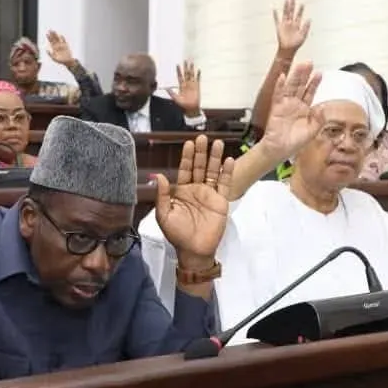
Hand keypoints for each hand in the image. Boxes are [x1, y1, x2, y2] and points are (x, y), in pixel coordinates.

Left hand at [46, 30, 74, 66]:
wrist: (67, 61)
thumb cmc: (60, 61)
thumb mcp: (54, 58)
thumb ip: (50, 54)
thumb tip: (46, 50)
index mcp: (54, 48)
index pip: (50, 41)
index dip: (48, 37)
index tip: (46, 34)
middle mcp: (57, 45)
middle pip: (54, 38)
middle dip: (51, 34)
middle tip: (49, 30)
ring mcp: (61, 45)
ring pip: (58, 38)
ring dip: (56, 34)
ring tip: (53, 31)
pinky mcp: (66, 45)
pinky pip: (64, 40)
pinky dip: (62, 38)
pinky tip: (60, 35)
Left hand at [155, 136, 234, 262]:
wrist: (194, 250)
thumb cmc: (177, 234)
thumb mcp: (164, 215)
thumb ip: (162, 196)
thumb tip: (158, 176)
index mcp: (181, 191)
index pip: (185, 169)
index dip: (187, 157)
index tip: (189, 143)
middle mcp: (196, 189)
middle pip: (200, 167)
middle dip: (201, 152)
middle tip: (203, 137)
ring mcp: (209, 194)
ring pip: (213, 172)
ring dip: (215, 158)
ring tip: (218, 143)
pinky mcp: (221, 201)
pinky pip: (224, 184)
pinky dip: (227, 172)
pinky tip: (229, 160)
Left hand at [167, 60, 201, 115]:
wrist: (190, 108)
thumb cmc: (183, 104)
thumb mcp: (176, 98)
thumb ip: (171, 93)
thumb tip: (166, 88)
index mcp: (181, 86)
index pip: (180, 76)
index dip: (178, 71)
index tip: (177, 65)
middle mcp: (187, 84)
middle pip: (186, 74)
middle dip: (185, 67)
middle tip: (185, 60)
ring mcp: (192, 85)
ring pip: (191, 75)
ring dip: (191, 69)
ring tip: (191, 63)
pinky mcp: (197, 87)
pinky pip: (198, 80)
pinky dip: (198, 75)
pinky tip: (198, 70)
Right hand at [261, 60, 323, 160]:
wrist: (280, 150)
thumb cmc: (295, 142)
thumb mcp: (312, 131)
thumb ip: (319, 119)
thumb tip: (324, 107)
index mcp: (304, 109)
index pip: (310, 92)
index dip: (314, 83)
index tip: (320, 73)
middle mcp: (294, 104)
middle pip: (300, 86)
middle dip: (304, 74)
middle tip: (309, 62)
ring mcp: (285, 105)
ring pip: (290, 87)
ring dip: (294, 76)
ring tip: (300, 65)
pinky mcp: (276, 109)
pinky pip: (278, 95)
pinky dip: (279, 86)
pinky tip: (282, 77)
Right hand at [273, 0, 309, 52]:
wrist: (288, 49)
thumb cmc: (296, 44)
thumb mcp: (303, 35)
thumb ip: (306, 27)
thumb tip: (310, 19)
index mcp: (297, 25)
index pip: (299, 15)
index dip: (300, 10)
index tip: (302, 4)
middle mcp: (290, 23)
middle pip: (291, 12)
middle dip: (292, 6)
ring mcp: (284, 25)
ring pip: (285, 14)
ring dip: (286, 7)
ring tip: (286, 0)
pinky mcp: (279, 27)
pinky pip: (276, 20)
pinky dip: (275, 15)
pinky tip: (274, 9)